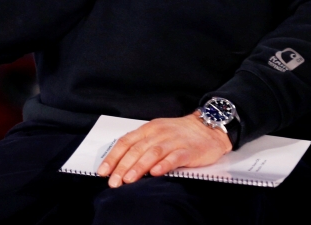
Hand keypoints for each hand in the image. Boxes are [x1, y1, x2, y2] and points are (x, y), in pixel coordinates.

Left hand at [97, 113, 231, 186]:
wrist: (208, 128)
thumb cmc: (178, 133)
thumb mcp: (156, 133)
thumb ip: (141, 145)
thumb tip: (121, 163)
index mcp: (148, 129)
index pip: (126, 142)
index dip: (113, 157)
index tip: (103, 171)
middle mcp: (158, 133)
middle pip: (136, 149)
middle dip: (122, 166)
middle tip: (113, 182)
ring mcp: (173, 141)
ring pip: (152, 153)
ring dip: (139, 167)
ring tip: (128, 180)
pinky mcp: (188, 150)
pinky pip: (174, 157)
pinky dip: (164, 165)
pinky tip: (155, 173)